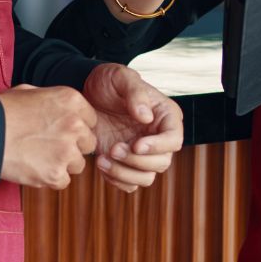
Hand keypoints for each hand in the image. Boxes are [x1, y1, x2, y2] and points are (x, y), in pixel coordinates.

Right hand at [0, 84, 96, 188]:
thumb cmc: (2, 111)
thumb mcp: (31, 92)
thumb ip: (54, 101)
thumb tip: (62, 109)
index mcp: (71, 101)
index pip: (91, 120)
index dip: (77, 128)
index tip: (61, 131)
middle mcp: (75, 125)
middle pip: (89, 143)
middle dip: (74, 147)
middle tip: (50, 146)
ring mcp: (66, 151)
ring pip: (78, 165)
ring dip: (62, 164)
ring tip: (38, 157)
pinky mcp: (55, 174)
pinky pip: (63, 181)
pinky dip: (50, 178)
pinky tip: (34, 168)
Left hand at [83, 63, 183, 192]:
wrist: (86, 95)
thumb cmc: (107, 82)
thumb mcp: (120, 77)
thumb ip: (135, 92)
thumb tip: (146, 117)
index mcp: (165, 116)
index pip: (174, 139)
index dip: (158, 146)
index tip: (135, 145)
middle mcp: (159, 137)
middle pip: (162, 162)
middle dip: (136, 160)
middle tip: (113, 148)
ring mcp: (143, 153)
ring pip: (146, 178)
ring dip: (124, 173)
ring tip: (102, 159)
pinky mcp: (127, 164)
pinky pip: (130, 184)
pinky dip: (116, 180)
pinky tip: (101, 162)